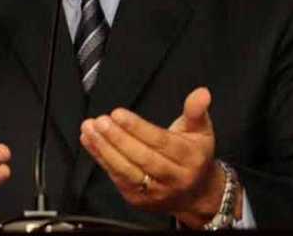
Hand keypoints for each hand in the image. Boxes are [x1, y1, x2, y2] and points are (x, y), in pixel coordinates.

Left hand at [79, 87, 238, 227]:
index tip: (118, 114)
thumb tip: (202, 93)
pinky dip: (100, 160)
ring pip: (126, 171)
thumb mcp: (201, 131)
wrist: (196, 194)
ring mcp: (155, 192)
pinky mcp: (138, 200)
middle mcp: (173, 178)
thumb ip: (196, 110)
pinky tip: (90, 142)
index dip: (138, 128)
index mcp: (189, 158)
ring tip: (90, 130)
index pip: (160, 142)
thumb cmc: (195, 157)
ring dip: (104, 150)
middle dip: (118, 139)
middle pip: (142, 158)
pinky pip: (116, 178)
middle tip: (101, 121)